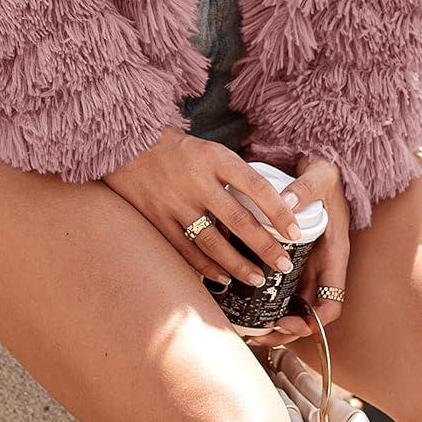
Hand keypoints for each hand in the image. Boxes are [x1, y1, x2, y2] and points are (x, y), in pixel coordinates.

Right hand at [102, 127, 303, 288]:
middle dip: (265, 246)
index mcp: (213, 157)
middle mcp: (196, 180)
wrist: (125, 142)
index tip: (296, 231)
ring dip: (238, 265)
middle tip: (283, 266)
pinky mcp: (157, 218)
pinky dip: (206, 267)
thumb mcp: (206, 149)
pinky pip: (186, 250)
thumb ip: (230, 175)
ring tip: (257, 279)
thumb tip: (265, 206)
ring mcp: (175, 202)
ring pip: (213, 242)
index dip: (278, 211)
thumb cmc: (174, 147)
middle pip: (238, 220)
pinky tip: (222, 277)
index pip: (255, 185)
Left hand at [247, 153, 350, 348]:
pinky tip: (239, 296)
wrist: (317, 163)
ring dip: (271, 319)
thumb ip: (305, 189)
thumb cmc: (324, 173)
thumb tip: (286, 203)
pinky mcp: (287, 256)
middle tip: (257, 332)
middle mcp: (319, 266)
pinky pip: (277, 284)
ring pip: (290, 304)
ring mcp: (303, 263)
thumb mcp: (319, 176)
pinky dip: (262, 295)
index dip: (314, 321)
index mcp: (334, 255)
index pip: (331, 303)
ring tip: (245, 325)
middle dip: (285, 329)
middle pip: (306, 313)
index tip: (290, 323)